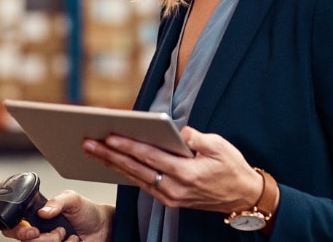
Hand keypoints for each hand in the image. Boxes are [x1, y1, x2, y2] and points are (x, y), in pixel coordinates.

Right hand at [0, 190, 113, 241]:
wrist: (104, 228)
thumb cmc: (87, 212)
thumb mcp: (72, 199)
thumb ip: (57, 201)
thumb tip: (43, 211)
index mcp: (37, 217)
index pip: (15, 226)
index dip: (18, 230)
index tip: (32, 230)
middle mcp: (40, 233)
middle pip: (26, 241)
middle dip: (42, 239)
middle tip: (56, 232)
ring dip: (54, 241)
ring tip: (66, 234)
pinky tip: (73, 241)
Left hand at [82, 126, 262, 213]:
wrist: (244, 198)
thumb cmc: (232, 168)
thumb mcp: (220, 147)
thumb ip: (195, 138)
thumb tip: (176, 131)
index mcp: (187, 173)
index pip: (151, 157)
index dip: (128, 146)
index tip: (109, 137)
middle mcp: (175, 188)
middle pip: (136, 169)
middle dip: (110, 155)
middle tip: (88, 143)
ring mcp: (171, 197)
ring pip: (135, 178)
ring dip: (113, 164)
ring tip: (92, 151)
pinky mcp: (170, 200)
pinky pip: (143, 184)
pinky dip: (126, 173)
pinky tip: (112, 163)